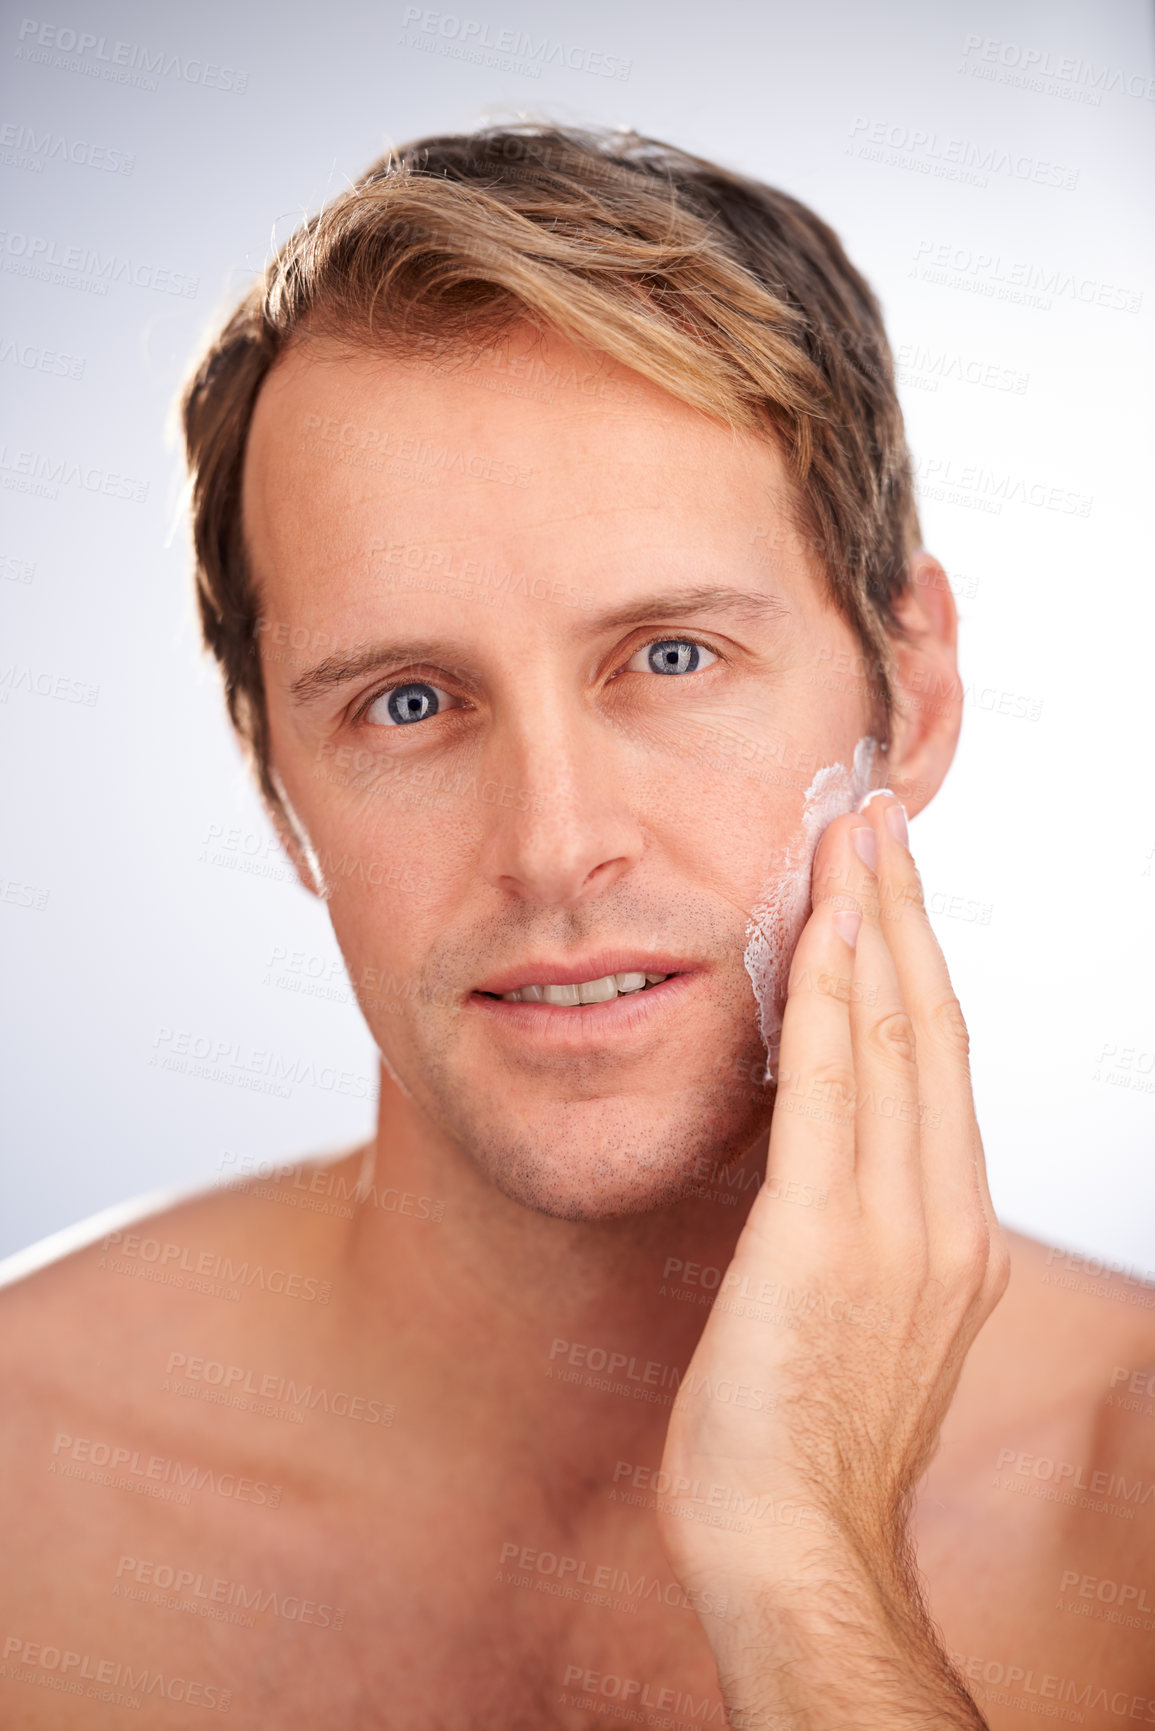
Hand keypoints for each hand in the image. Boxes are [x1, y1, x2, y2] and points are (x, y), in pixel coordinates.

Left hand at [657, 791, 1008, 1727]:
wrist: (795, 1547)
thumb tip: (829, 1168)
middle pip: (932, 1027)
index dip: (918, 964)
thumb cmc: (803, 1448)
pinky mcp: (824, 1237)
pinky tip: (817, 929)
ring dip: (871, 924)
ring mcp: (895, 1225)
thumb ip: (862, 1234)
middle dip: (903, 913)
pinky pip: (832, 1086)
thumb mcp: (857, 1322)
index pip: (940, 1066)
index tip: (892, 891)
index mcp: (951, 1236)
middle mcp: (942, 1217)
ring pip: (895, 1036)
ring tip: (856, 839)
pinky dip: (829, 995)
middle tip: (881, 823)